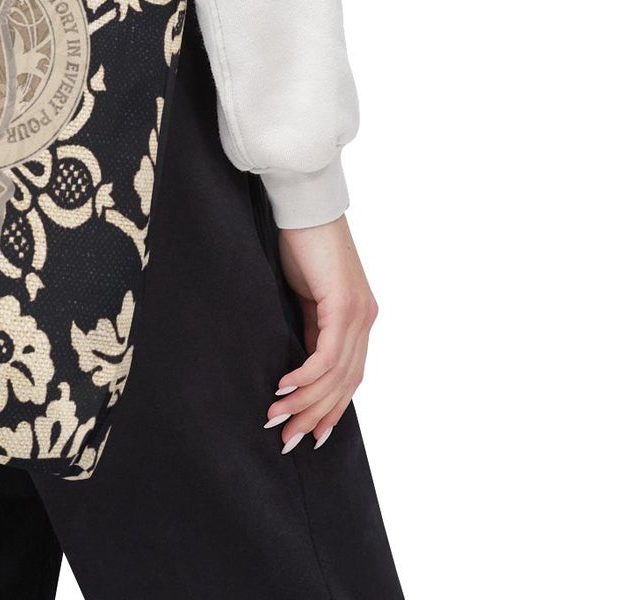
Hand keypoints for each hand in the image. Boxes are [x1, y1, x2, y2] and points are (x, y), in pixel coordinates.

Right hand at [263, 211, 378, 453]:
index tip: (310, 436)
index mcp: (358, 317)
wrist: (302, 201)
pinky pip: (326, 355)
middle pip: (345, 384)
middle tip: (287, 440)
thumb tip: (297, 363)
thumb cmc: (299, 241)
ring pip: (336, 375)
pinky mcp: (343, 304)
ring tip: (276, 419)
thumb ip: (308, 326)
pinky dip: (304, 377)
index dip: (331, 410)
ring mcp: (358, 312)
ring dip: (305, 403)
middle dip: (315, 416)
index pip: (349, 377)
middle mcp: (365, 319)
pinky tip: (282, 388)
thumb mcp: (304, 294)